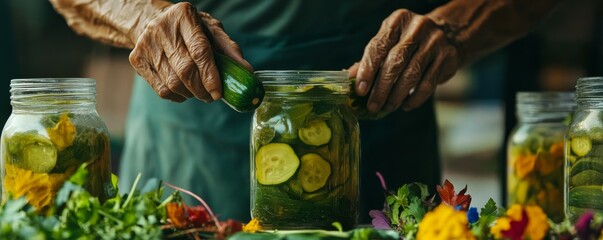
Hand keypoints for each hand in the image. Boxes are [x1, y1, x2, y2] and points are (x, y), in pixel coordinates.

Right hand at [128, 2, 251, 101]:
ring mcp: (146, 44)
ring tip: (199, 92)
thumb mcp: (211, 30)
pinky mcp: (137, 59)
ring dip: (191, 94)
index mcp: (184, 16)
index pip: (199, 50)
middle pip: (185, 70)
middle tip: (212, 97)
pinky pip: (161, 89)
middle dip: (202, 89)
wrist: (151, 20)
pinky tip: (184, 90)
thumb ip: (229, 48)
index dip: (210, 75)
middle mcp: (162, 28)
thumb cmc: (189, 28)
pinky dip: (178, 96)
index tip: (219, 93)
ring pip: (173, 83)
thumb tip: (247, 70)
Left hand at [349, 9, 458, 111]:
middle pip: (395, 62)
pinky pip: (428, 84)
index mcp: (397, 21)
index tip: (360, 90)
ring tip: (387, 107)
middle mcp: (417, 28)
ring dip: (396, 96)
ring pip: (412, 75)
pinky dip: (415, 99)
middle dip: (381, 88)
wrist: (448, 34)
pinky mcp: (447, 58)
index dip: (367, 70)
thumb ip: (371, 58)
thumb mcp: (389, 42)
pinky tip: (405, 105)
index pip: (378, 47)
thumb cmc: (408, 41)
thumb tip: (349, 77)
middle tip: (372, 105)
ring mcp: (434, 42)